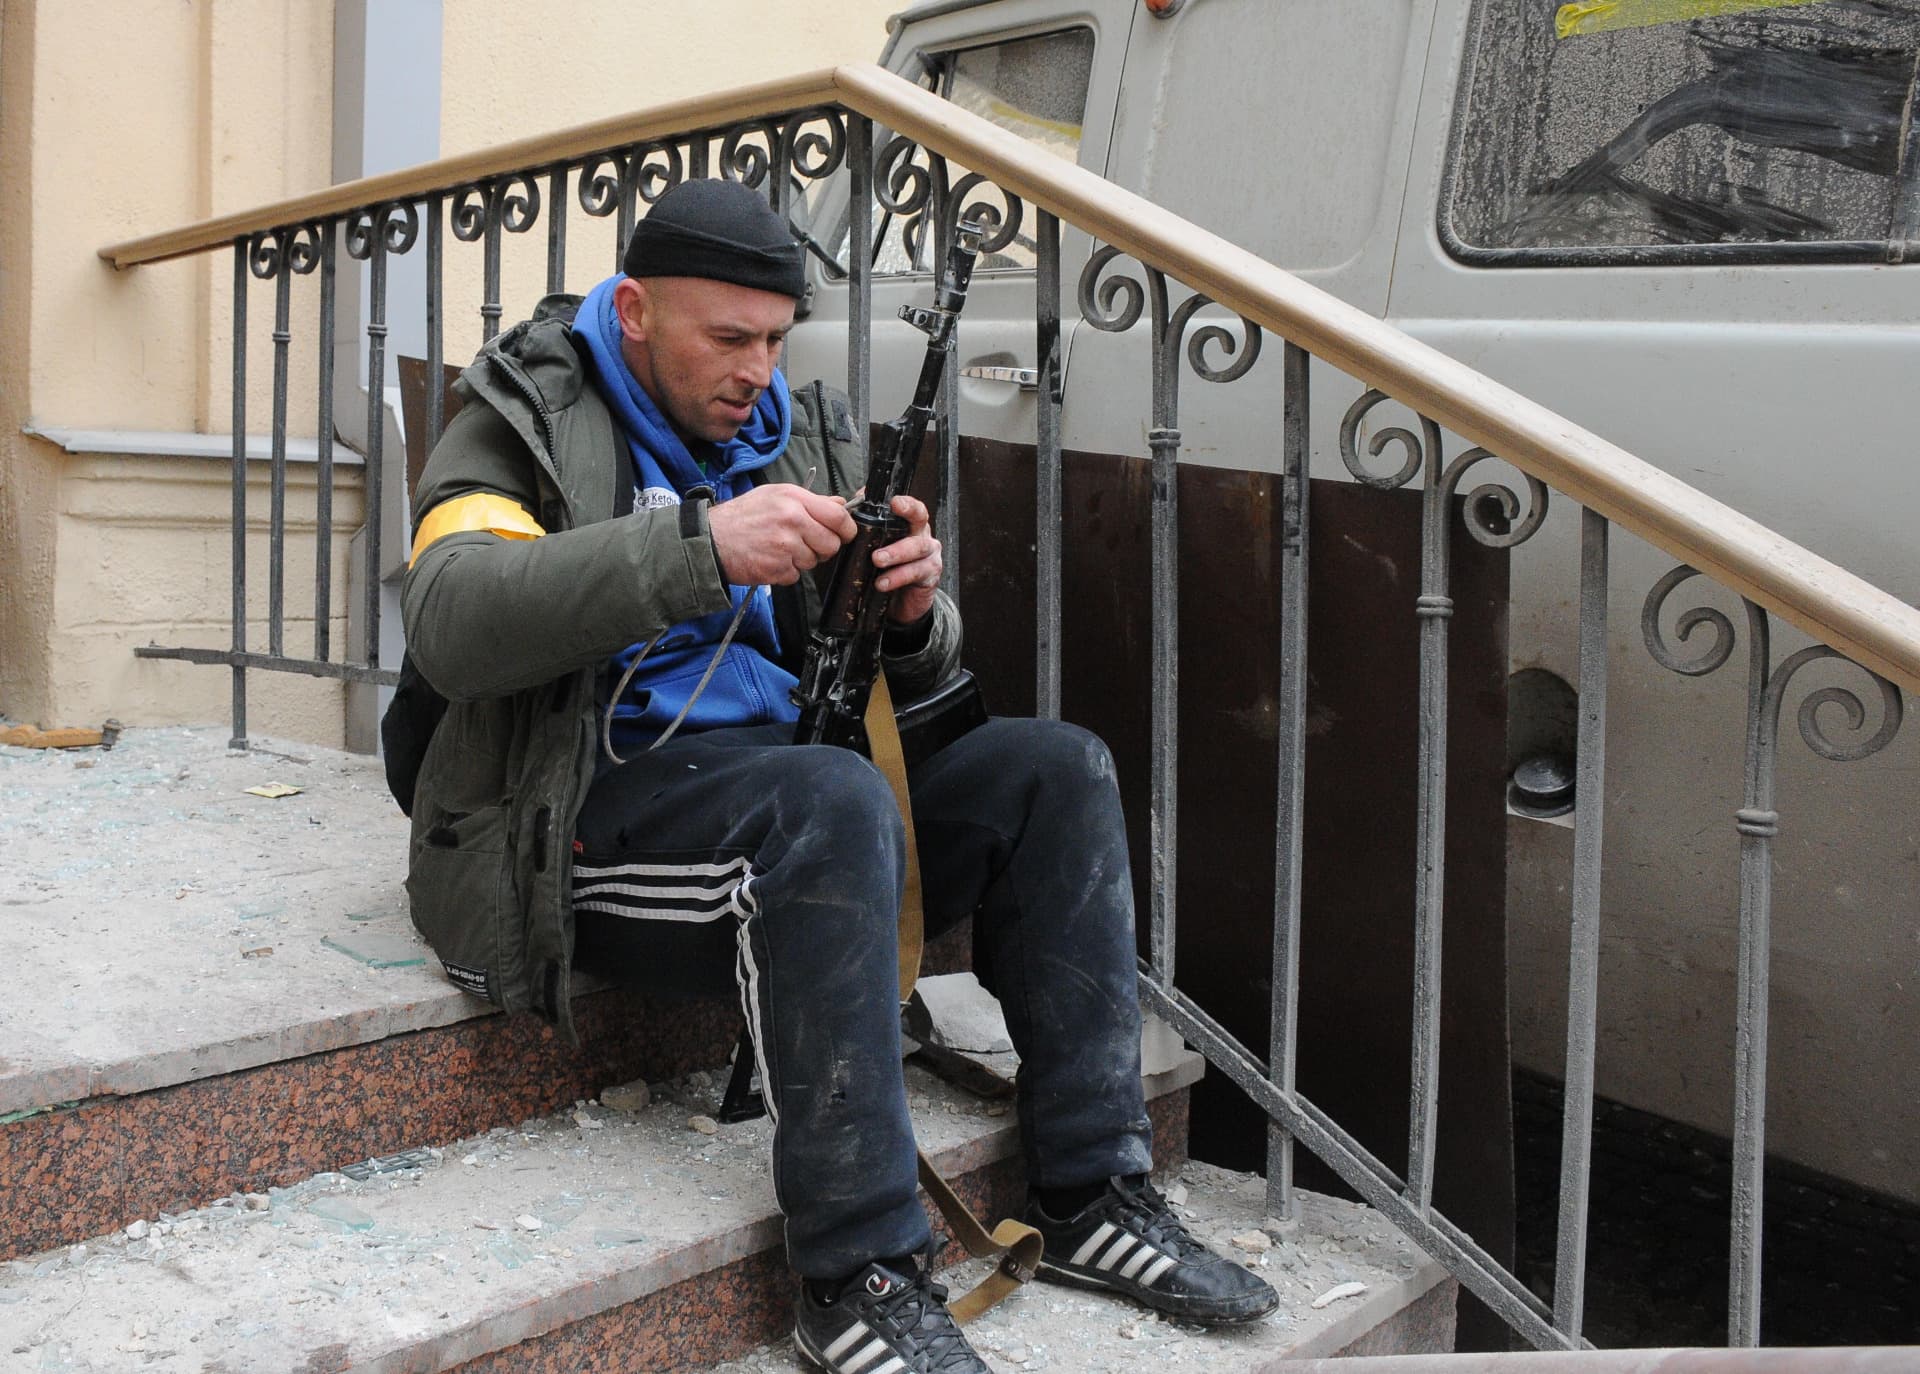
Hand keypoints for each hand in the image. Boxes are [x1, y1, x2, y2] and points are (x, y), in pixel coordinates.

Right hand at [706, 484, 855, 585]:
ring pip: (814, 561)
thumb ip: (811, 500)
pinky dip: (786, 572)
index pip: (838, 516)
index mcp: (794, 499)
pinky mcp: (776, 569)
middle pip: (831, 543)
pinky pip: (796, 575)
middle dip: (822, 547)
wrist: (710, 540)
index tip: (844, 533)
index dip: (846, 528)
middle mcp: (792, 520)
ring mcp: (785, 546)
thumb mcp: (775, 495)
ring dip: (801, 560)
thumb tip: (840, 505)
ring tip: (779, 548)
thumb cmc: (742, 516)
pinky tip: (770, 559)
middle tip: (805, 543)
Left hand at [874, 495, 941, 624]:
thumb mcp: (871, 549)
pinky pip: (917, 572)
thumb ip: (862, 528)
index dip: (905, 503)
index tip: (893, 502)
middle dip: (906, 518)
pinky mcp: (930, 576)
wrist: (897, 606)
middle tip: (883, 525)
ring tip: (877, 560)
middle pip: (920, 518)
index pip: (909, 506)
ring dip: (896, 552)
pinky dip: (898, 577)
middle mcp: (922, 535)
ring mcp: (929, 555)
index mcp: (908, 524)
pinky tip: (883, 583)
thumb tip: (846, 505)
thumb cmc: (883, 571)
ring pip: (918, 546)